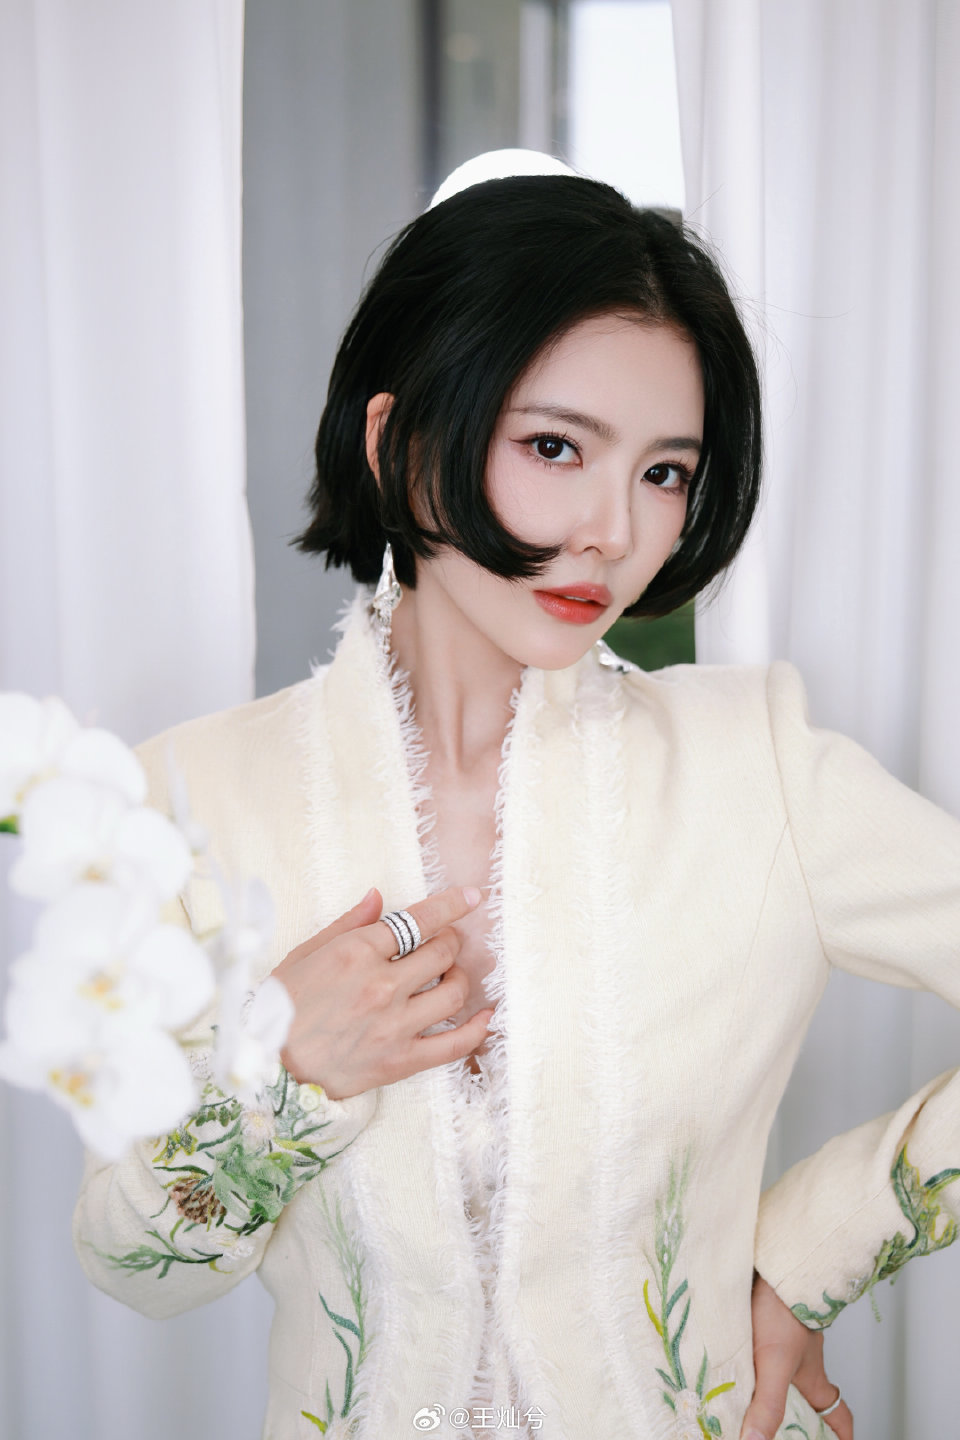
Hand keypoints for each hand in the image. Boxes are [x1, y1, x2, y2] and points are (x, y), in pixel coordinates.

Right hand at [274, 885, 491, 1100]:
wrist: (269, 1069)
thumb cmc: (280, 1008)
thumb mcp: (304, 954)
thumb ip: (348, 924)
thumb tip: (379, 897)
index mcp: (357, 953)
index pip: (418, 920)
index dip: (451, 904)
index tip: (472, 896)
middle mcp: (382, 985)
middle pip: (442, 951)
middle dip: (450, 941)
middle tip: (444, 942)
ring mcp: (395, 1025)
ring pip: (455, 991)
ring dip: (461, 976)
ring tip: (450, 975)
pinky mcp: (401, 1060)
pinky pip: (455, 1044)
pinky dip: (477, 1029)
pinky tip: (486, 1016)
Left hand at [741, 1273, 851, 1439]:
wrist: (772, 1263)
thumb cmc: (782, 1310)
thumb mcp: (775, 1365)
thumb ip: (768, 1404)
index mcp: (815, 1380)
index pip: (839, 1417)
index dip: (840, 1437)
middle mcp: (804, 1364)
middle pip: (810, 1401)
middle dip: (798, 1420)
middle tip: (779, 1431)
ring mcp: (786, 1342)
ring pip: (783, 1376)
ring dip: (768, 1391)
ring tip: (744, 1403)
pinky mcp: (766, 1324)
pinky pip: (762, 1352)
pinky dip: (751, 1364)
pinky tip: (729, 1368)